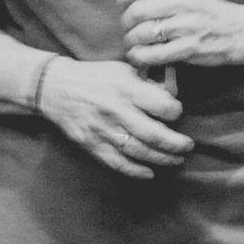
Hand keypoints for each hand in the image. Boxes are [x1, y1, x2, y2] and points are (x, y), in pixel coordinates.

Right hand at [35, 57, 191, 179]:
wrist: (55, 87)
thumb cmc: (94, 76)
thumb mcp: (123, 70)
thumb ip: (147, 84)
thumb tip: (171, 96)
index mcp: (126, 89)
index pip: (161, 106)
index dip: (175, 112)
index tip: (177, 113)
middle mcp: (116, 111)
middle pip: (153, 134)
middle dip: (176, 144)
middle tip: (188, 146)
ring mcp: (103, 130)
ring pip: (138, 152)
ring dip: (162, 159)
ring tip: (176, 160)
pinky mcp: (92, 144)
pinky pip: (117, 163)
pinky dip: (136, 171)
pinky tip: (150, 173)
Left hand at [117, 0, 243, 68]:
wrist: (239, 32)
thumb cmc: (208, 12)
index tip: (123, 3)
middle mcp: (184, 2)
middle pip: (137, 10)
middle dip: (126, 22)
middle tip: (129, 28)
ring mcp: (187, 26)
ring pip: (142, 34)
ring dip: (131, 41)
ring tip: (135, 43)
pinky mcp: (189, 48)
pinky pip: (153, 54)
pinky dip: (140, 57)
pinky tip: (140, 56)